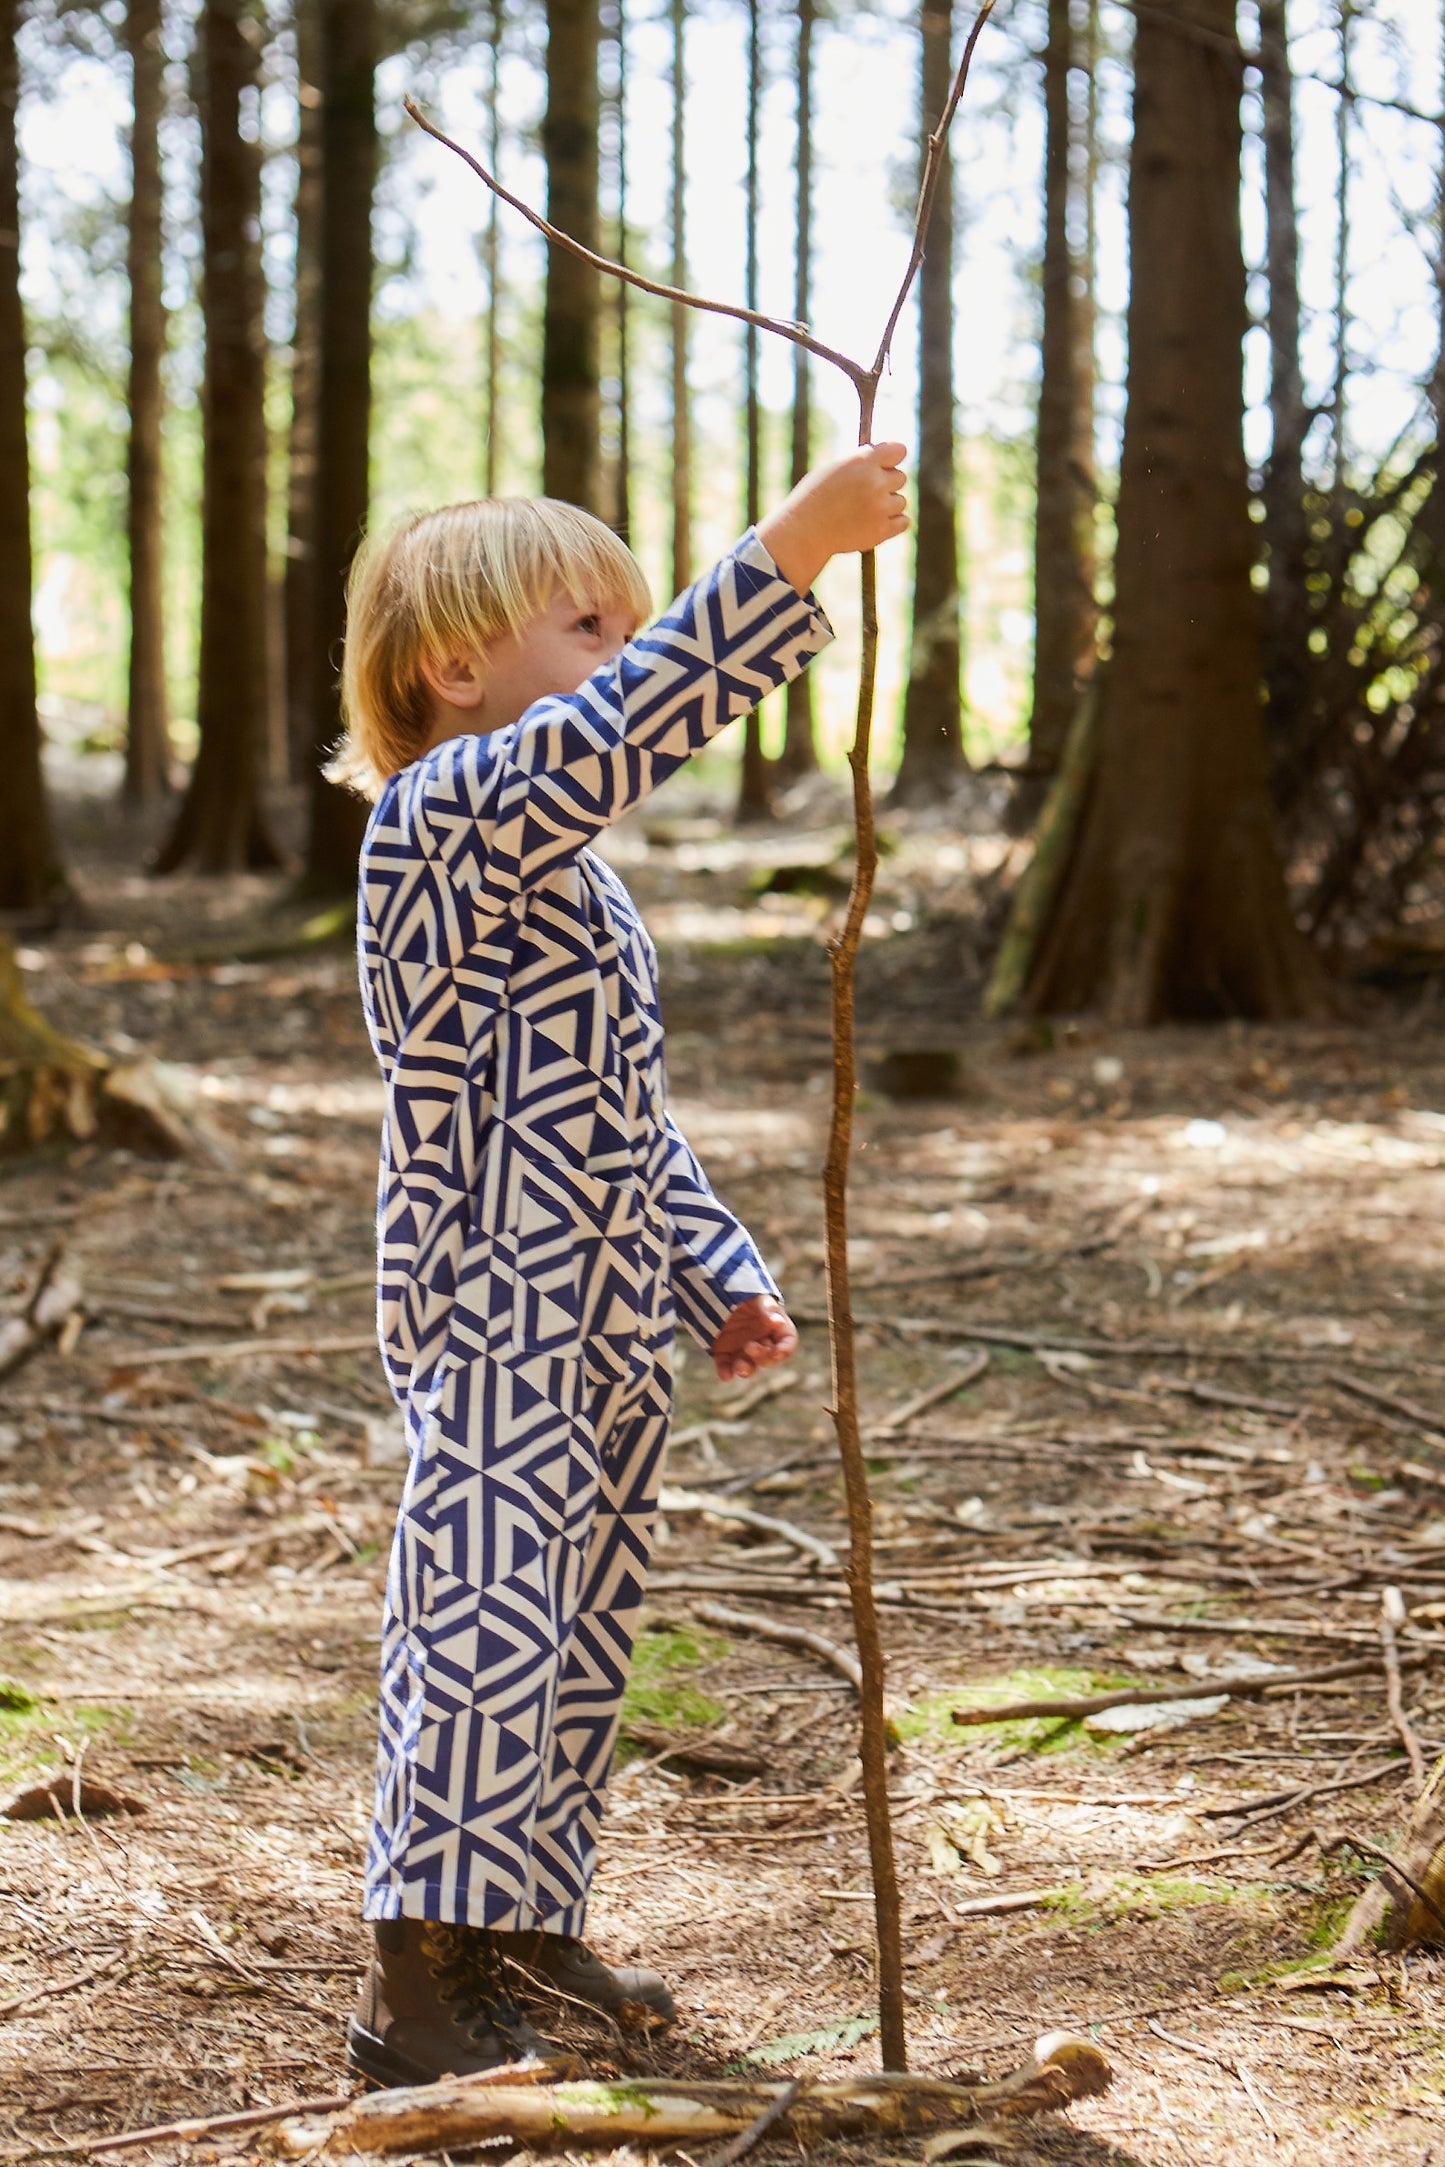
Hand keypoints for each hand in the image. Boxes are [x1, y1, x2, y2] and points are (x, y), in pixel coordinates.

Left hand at [710, 1294, 798, 1383]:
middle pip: (767, 1357)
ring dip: (746, 1369)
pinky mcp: (724, 1352)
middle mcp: (761, 1341)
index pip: (787, 1341)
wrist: (717, 1287)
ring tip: (739, 1367)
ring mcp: (742, 1348)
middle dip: (761, 1356)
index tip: (777, 1352)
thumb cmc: (744, 1291)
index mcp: (774, 1327)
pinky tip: (725, 1376)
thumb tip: (777, 1322)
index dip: (785, 1349)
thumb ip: (767, 1309)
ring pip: (748, 1366)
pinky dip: (726, 1372)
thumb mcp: (757, 1297)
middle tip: (749, 1346)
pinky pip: (726, 1366)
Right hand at [757, 443, 909, 597]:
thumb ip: (861, 462)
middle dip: (886, 484)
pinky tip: (875, 523)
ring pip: (900, 502)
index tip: (886, 466)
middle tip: (866, 494)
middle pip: (900, 478)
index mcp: (863, 461)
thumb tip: (884, 459)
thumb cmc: (815, 498)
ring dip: (887, 506)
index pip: (899, 450)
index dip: (893, 458)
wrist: (804, 531)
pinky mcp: (882, 530)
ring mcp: (881, 507)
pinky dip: (893, 523)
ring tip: (863, 512)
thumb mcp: (834, 469)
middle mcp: (875, 482)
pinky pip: (904, 522)